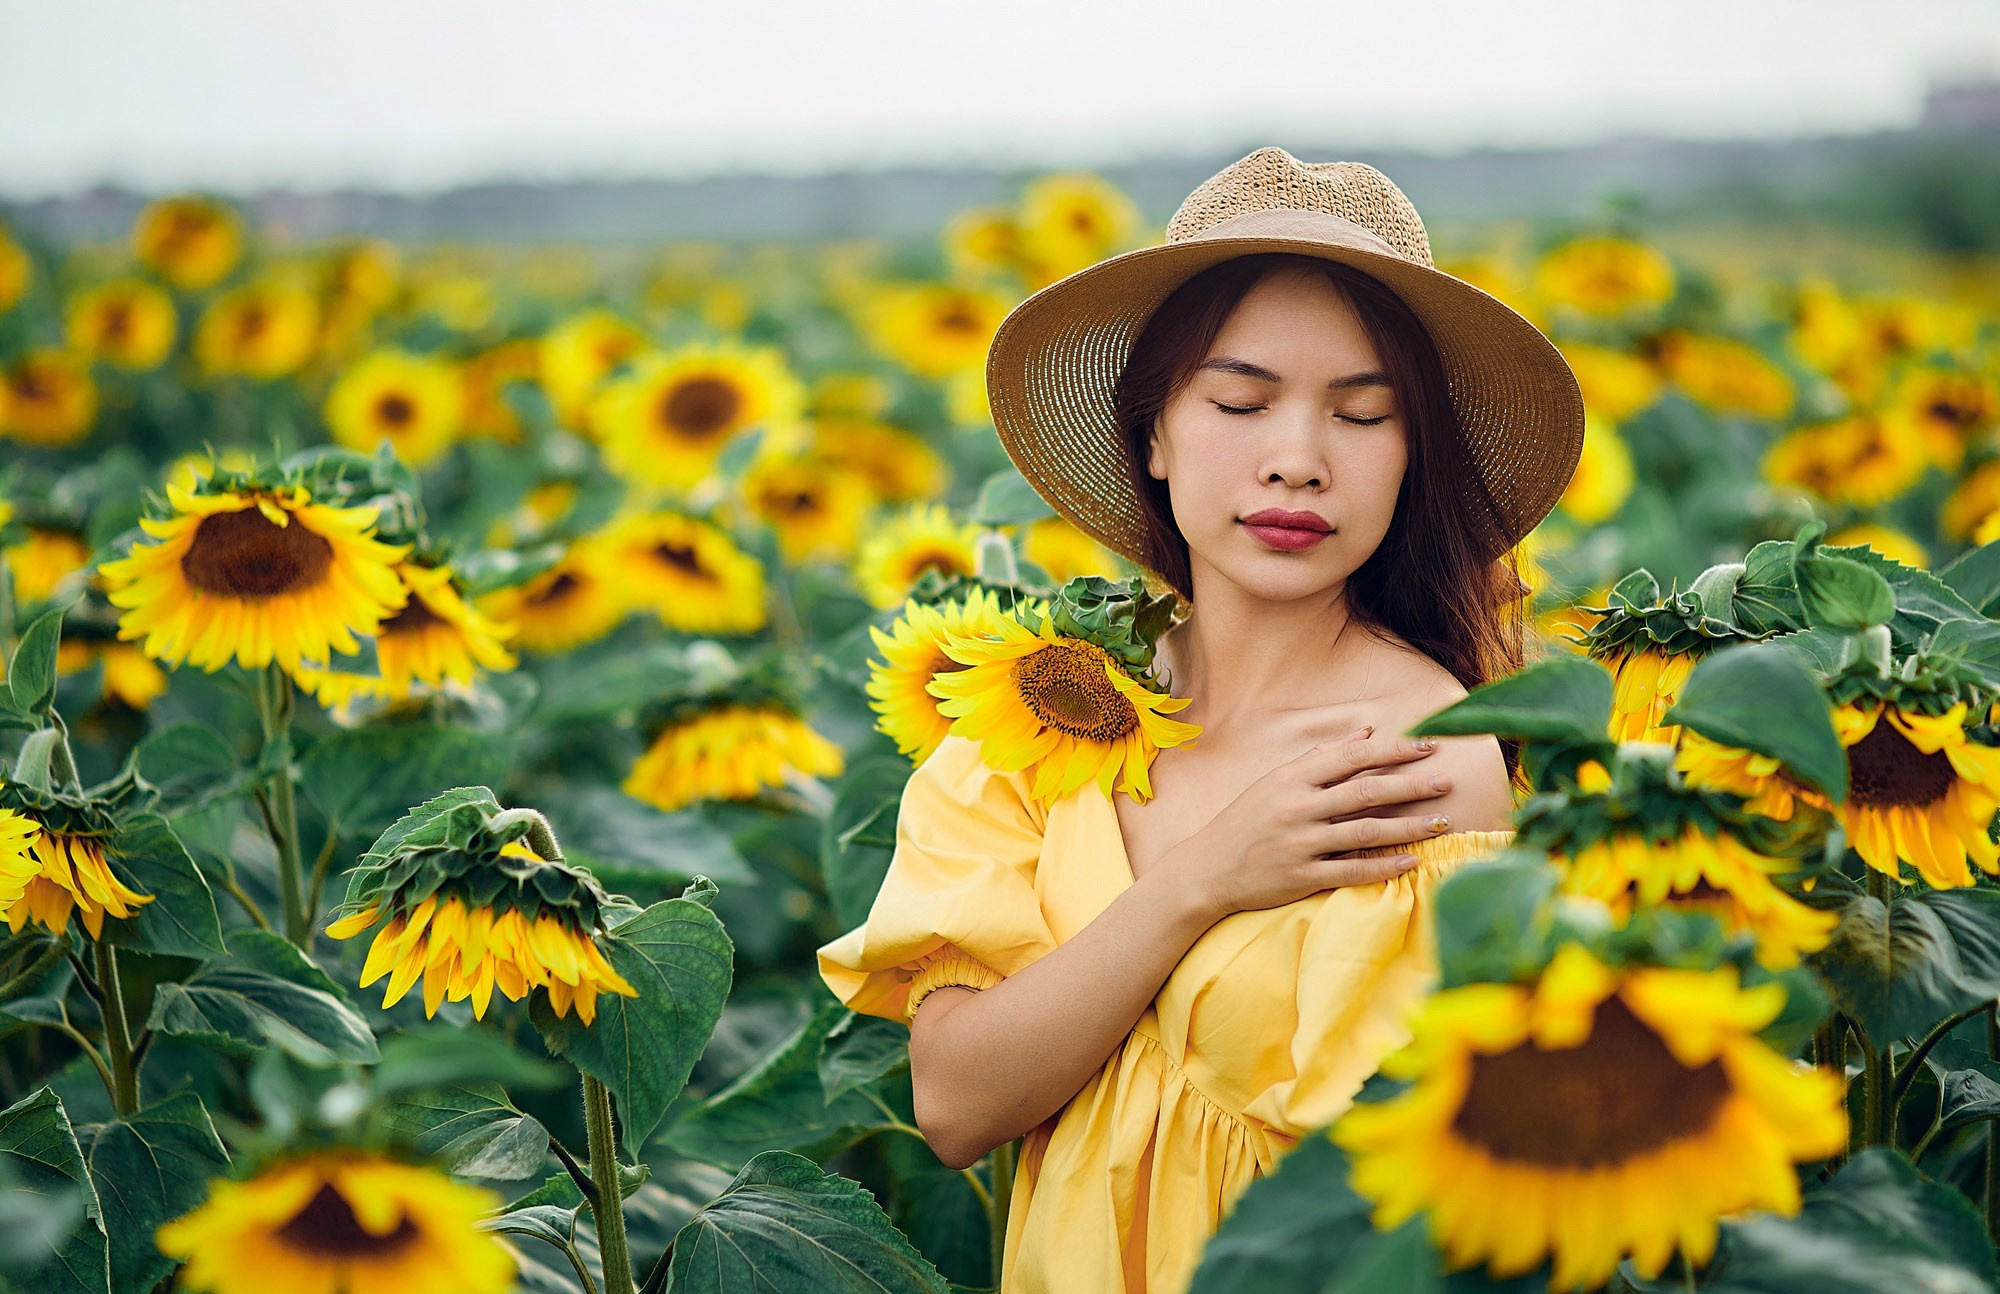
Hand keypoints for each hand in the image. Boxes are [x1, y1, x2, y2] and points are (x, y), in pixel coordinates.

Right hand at [1158, 727, 1454, 921]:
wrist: (1206, 869)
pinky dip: (1383, 866)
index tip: (1428, 744)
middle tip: (1446, 780)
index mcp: (1292, 778)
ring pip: (1365, 832)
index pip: (1351, 757)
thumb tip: (1365, 735)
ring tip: (1442, 821)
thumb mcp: (1275, 782)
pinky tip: (1410, 862)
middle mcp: (1298, 808)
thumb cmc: (1244, 821)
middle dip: (1410, 785)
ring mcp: (1300, 843)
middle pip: (1365, 792)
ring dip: (1408, 826)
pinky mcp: (1302, 877)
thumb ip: (1320, 759)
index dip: (1393, 750)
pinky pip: (1352, 870)